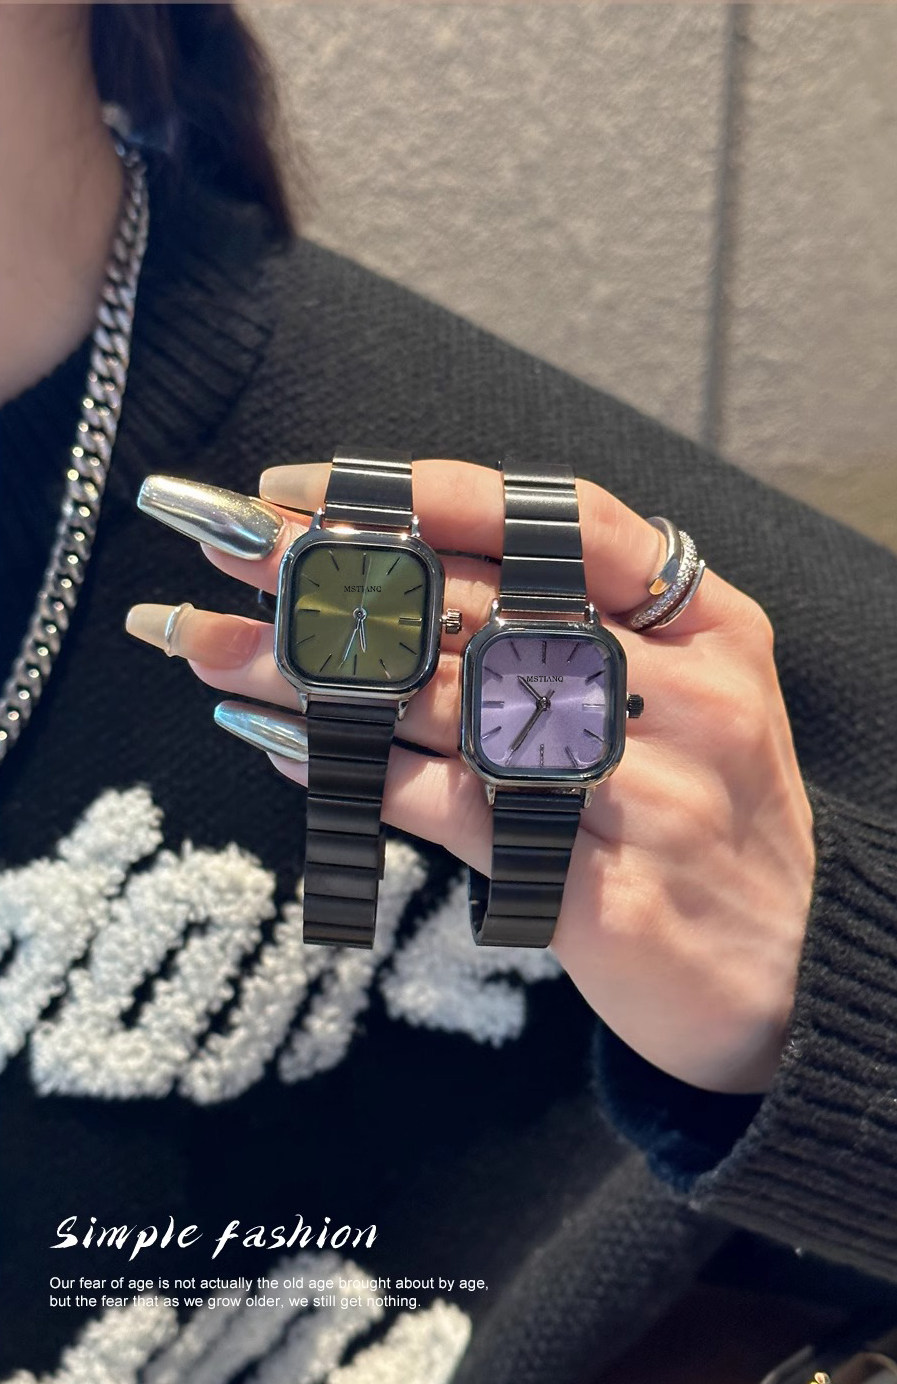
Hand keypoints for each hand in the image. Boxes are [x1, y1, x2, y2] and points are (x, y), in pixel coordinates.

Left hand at [127, 460, 814, 1093]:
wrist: (793, 974)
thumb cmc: (719, 818)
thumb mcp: (692, 697)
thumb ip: (581, 635)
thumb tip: (402, 585)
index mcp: (708, 626)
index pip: (559, 523)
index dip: (425, 494)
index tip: (309, 486)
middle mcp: (683, 694)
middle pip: (477, 609)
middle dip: (336, 576)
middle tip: (222, 548)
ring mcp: (645, 792)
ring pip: (443, 705)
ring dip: (311, 673)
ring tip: (208, 646)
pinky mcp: (599, 888)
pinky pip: (451, 810)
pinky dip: (356, 776)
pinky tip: (281, 749)